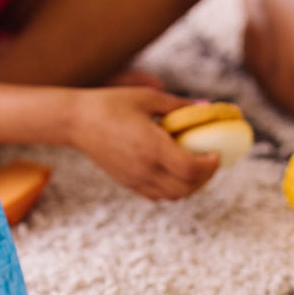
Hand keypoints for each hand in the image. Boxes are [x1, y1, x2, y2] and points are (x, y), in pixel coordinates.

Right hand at [67, 87, 219, 199]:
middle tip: (210, 162)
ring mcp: (135, 179)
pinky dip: (172, 190)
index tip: (216, 153)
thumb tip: (207, 105)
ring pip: (173, 196)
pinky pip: (157, 196)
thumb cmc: (111, 104)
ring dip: (190, 186)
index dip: (210, 165)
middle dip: (205, 178)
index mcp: (152, 147)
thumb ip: (178, 105)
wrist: (77, 121)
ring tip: (194, 169)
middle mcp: (145, 168)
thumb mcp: (147, 98)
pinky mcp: (127, 183)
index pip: (191, 169)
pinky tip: (174, 173)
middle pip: (187, 188)